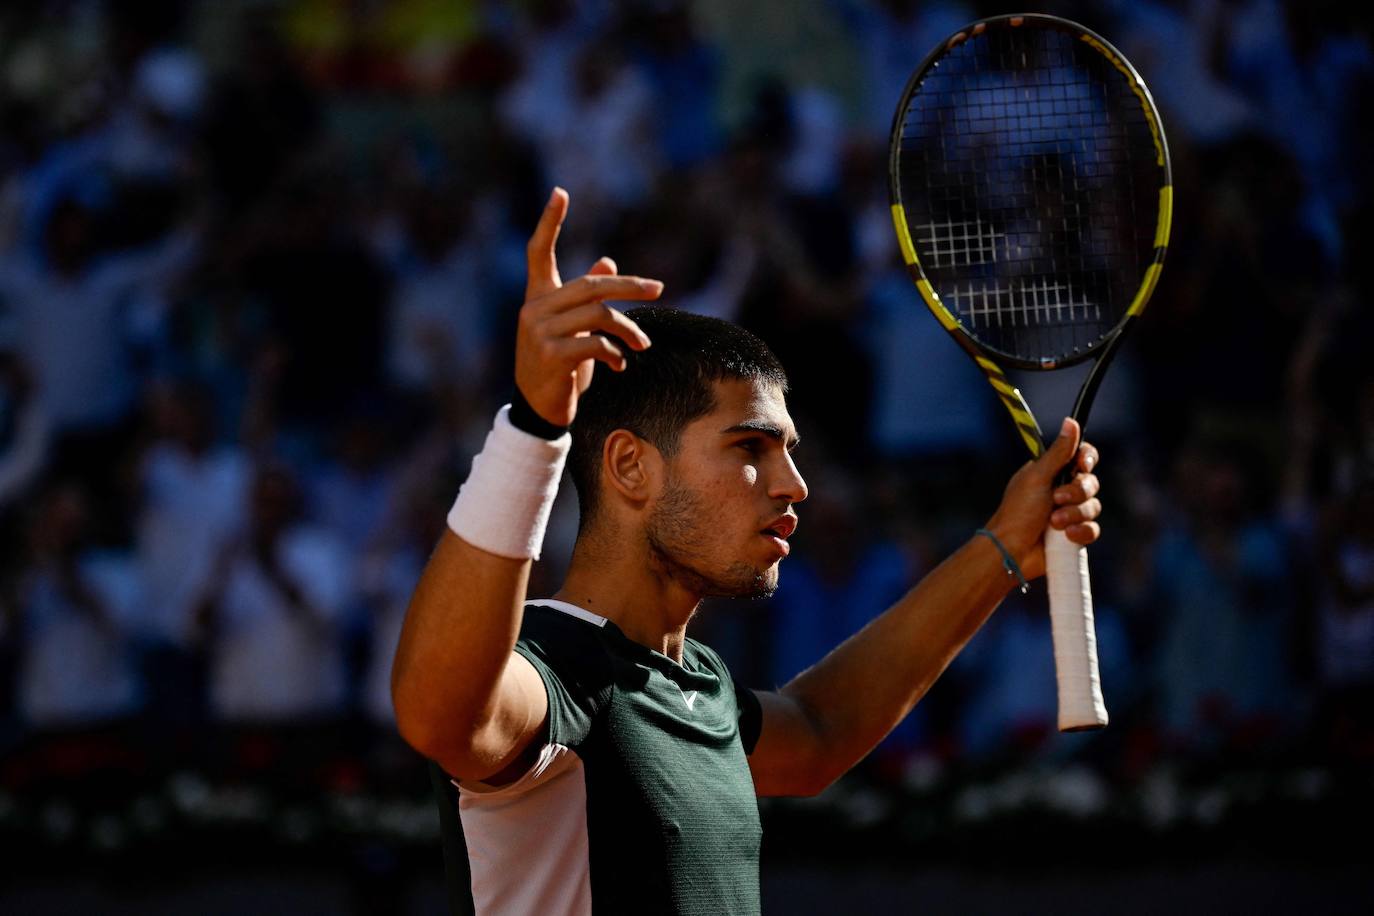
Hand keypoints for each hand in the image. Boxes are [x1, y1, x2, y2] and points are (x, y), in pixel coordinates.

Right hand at [514, 188, 662, 426]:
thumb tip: (607, 262)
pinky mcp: (551, 356)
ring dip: (629, 330)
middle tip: (658, 289)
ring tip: (643, 345)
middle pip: (591, 285)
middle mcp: (534, 309)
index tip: (560, 192)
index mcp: (538, 298)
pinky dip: (615, 354)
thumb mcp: (574, 331)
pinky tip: (620, 366)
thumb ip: (587, 298)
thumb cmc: (560, 368)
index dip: (549, 222)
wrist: (539, 411)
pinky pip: (596, 344)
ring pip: (599, 315)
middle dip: (629, 287)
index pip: (539, 252)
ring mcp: (540, 332)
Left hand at [983, 418, 1101, 581]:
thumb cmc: (1018, 511)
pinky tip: (1065, 536)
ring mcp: (1070, 513)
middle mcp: (1063, 490)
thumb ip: (1059, 452)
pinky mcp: (1074, 535)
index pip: (1081, 456)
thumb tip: (1071, 420)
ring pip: (1093, 506)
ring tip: (1054, 522)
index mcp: (1052, 472)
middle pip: (1091, 482)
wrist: (1012, 550)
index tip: (1081, 464)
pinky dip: (1080, 532)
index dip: (1086, 459)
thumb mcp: (1038, 477)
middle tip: (1057, 498)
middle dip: (1077, 492)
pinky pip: (1093, 529)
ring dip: (1075, 514)